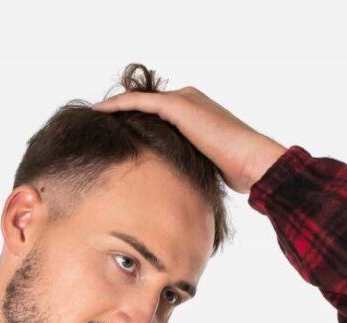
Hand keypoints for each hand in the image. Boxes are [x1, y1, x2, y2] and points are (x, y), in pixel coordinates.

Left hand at [90, 86, 286, 194]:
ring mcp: (184, 101)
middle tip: (94, 124)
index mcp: (194, 116)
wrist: (253, 162)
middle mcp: (188, 102)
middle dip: (120, 114)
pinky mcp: (179, 106)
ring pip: (140, 101)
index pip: (156, 116)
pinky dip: (118, 105)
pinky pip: (140, 102)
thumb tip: (174, 196)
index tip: (113, 135)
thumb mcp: (203, 170)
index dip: (133, 123)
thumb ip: (186, 169)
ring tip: (92, 116)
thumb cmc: (237, 173)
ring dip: (114, 107)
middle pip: (145, 106)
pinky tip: (99, 112)